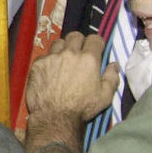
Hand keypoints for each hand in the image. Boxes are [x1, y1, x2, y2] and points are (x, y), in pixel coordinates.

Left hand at [24, 32, 118, 151]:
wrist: (54, 117)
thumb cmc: (82, 108)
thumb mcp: (105, 96)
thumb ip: (112, 77)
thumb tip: (114, 64)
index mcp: (88, 59)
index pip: (95, 39)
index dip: (97, 44)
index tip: (96, 51)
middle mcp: (69, 53)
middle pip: (75, 35)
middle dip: (79, 42)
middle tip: (79, 53)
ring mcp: (52, 57)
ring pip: (58, 42)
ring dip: (63, 48)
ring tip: (64, 60)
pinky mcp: (38, 64)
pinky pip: (45, 55)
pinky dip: (49, 60)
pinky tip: (50, 71)